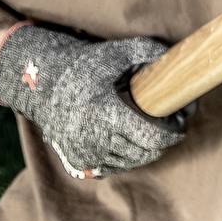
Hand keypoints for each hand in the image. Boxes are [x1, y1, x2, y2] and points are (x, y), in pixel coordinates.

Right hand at [0, 22, 189, 177]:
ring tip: (150, 130)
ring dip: (145, 151)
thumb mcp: (116, 52)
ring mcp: (83, 154)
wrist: (41, 85)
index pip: (151, 137)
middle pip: (145, 153)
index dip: (172, 133)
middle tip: (170, 124)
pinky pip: (113, 168)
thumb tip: (179, 60)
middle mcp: (92, 138)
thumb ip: (148, 52)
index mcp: (104, 112)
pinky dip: (126, 157)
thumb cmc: (84, 66)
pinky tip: (129, 139)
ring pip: (131, 163)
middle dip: (163, 141)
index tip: (180, 121)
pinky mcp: (78, 163)